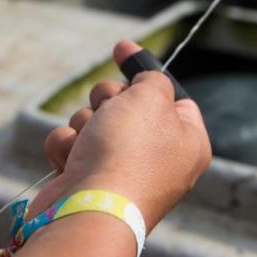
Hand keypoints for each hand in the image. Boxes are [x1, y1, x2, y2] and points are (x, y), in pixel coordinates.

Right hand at [31, 40, 210, 227]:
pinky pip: (73, 146)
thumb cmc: (129, 151)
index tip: (121, 48)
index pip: (172, 95)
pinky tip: (72, 164)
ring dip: (85, 124)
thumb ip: (151, 78)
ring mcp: (121, 174)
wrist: (90, 208)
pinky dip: (68, 148)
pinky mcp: (88, 183)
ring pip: (94, 122)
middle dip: (109, 101)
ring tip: (90, 144)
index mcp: (188, 142)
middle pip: (127, 105)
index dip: (144, 72)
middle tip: (110, 112)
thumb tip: (145, 75)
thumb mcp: (150, 97)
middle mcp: (159, 159)